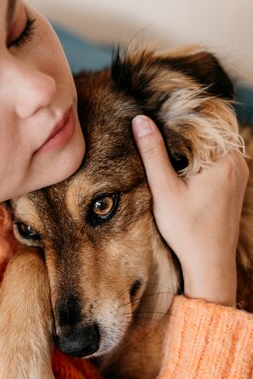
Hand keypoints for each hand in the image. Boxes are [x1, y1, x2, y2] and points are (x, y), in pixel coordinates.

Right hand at [132, 115, 248, 306]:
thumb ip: (153, 153)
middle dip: (181, 133)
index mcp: (224, 158)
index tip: (155, 115)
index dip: (176, 118)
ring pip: (210, 149)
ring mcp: (238, 175)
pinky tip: (179, 172)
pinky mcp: (234, 186)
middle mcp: (237, 163)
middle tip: (155, 132)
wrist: (209, 263)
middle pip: (206, 134)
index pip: (200, 122)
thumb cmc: (188, 231)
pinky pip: (215, 163)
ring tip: (163, 152)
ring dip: (188, 148)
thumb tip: (140, 120)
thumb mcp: (164, 190)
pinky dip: (197, 162)